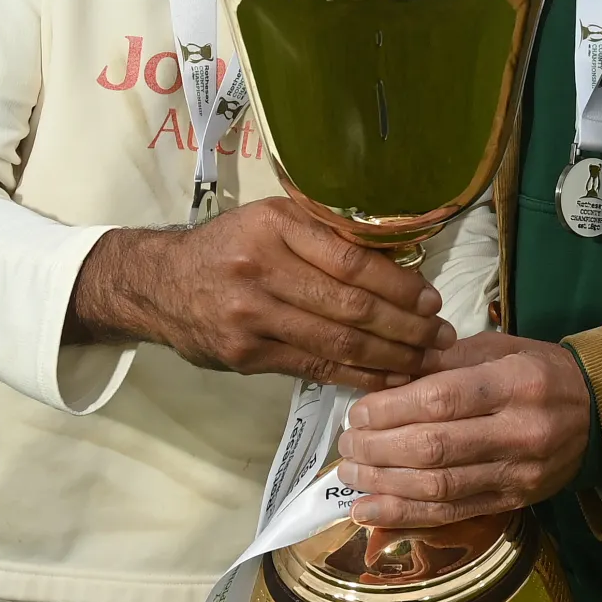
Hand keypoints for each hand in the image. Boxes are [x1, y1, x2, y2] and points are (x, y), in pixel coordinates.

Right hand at [67, 197, 451, 390]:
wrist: (159, 284)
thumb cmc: (229, 248)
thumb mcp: (271, 221)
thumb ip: (323, 236)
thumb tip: (399, 263)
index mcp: (275, 226)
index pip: (351, 261)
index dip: (398, 286)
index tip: (431, 300)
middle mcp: (262, 269)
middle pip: (350, 307)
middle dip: (406, 327)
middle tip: (442, 337)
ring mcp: (252, 316)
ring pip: (336, 344)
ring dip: (391, 357)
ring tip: (426, 362)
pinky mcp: (246, 354)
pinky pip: (315, 369)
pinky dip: (357, 376)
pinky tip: (387, 380)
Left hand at [335, 333, 590, 525]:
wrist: (601, 415)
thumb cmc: (540, 373)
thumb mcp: (500, 349)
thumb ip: (445, 361)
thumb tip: (385, 378)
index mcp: (517, 383)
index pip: (442, 400)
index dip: (390, 410)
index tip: (357, 414)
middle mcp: (521, 431)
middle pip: (435, 447)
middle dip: (379, 449)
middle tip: (346, 444)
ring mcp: (519, 474)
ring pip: (439, 487)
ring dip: (385, 484)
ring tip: (350, 474)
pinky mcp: (514, 502)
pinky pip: (452, 514)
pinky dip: (405, 516)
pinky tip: (369, 511)